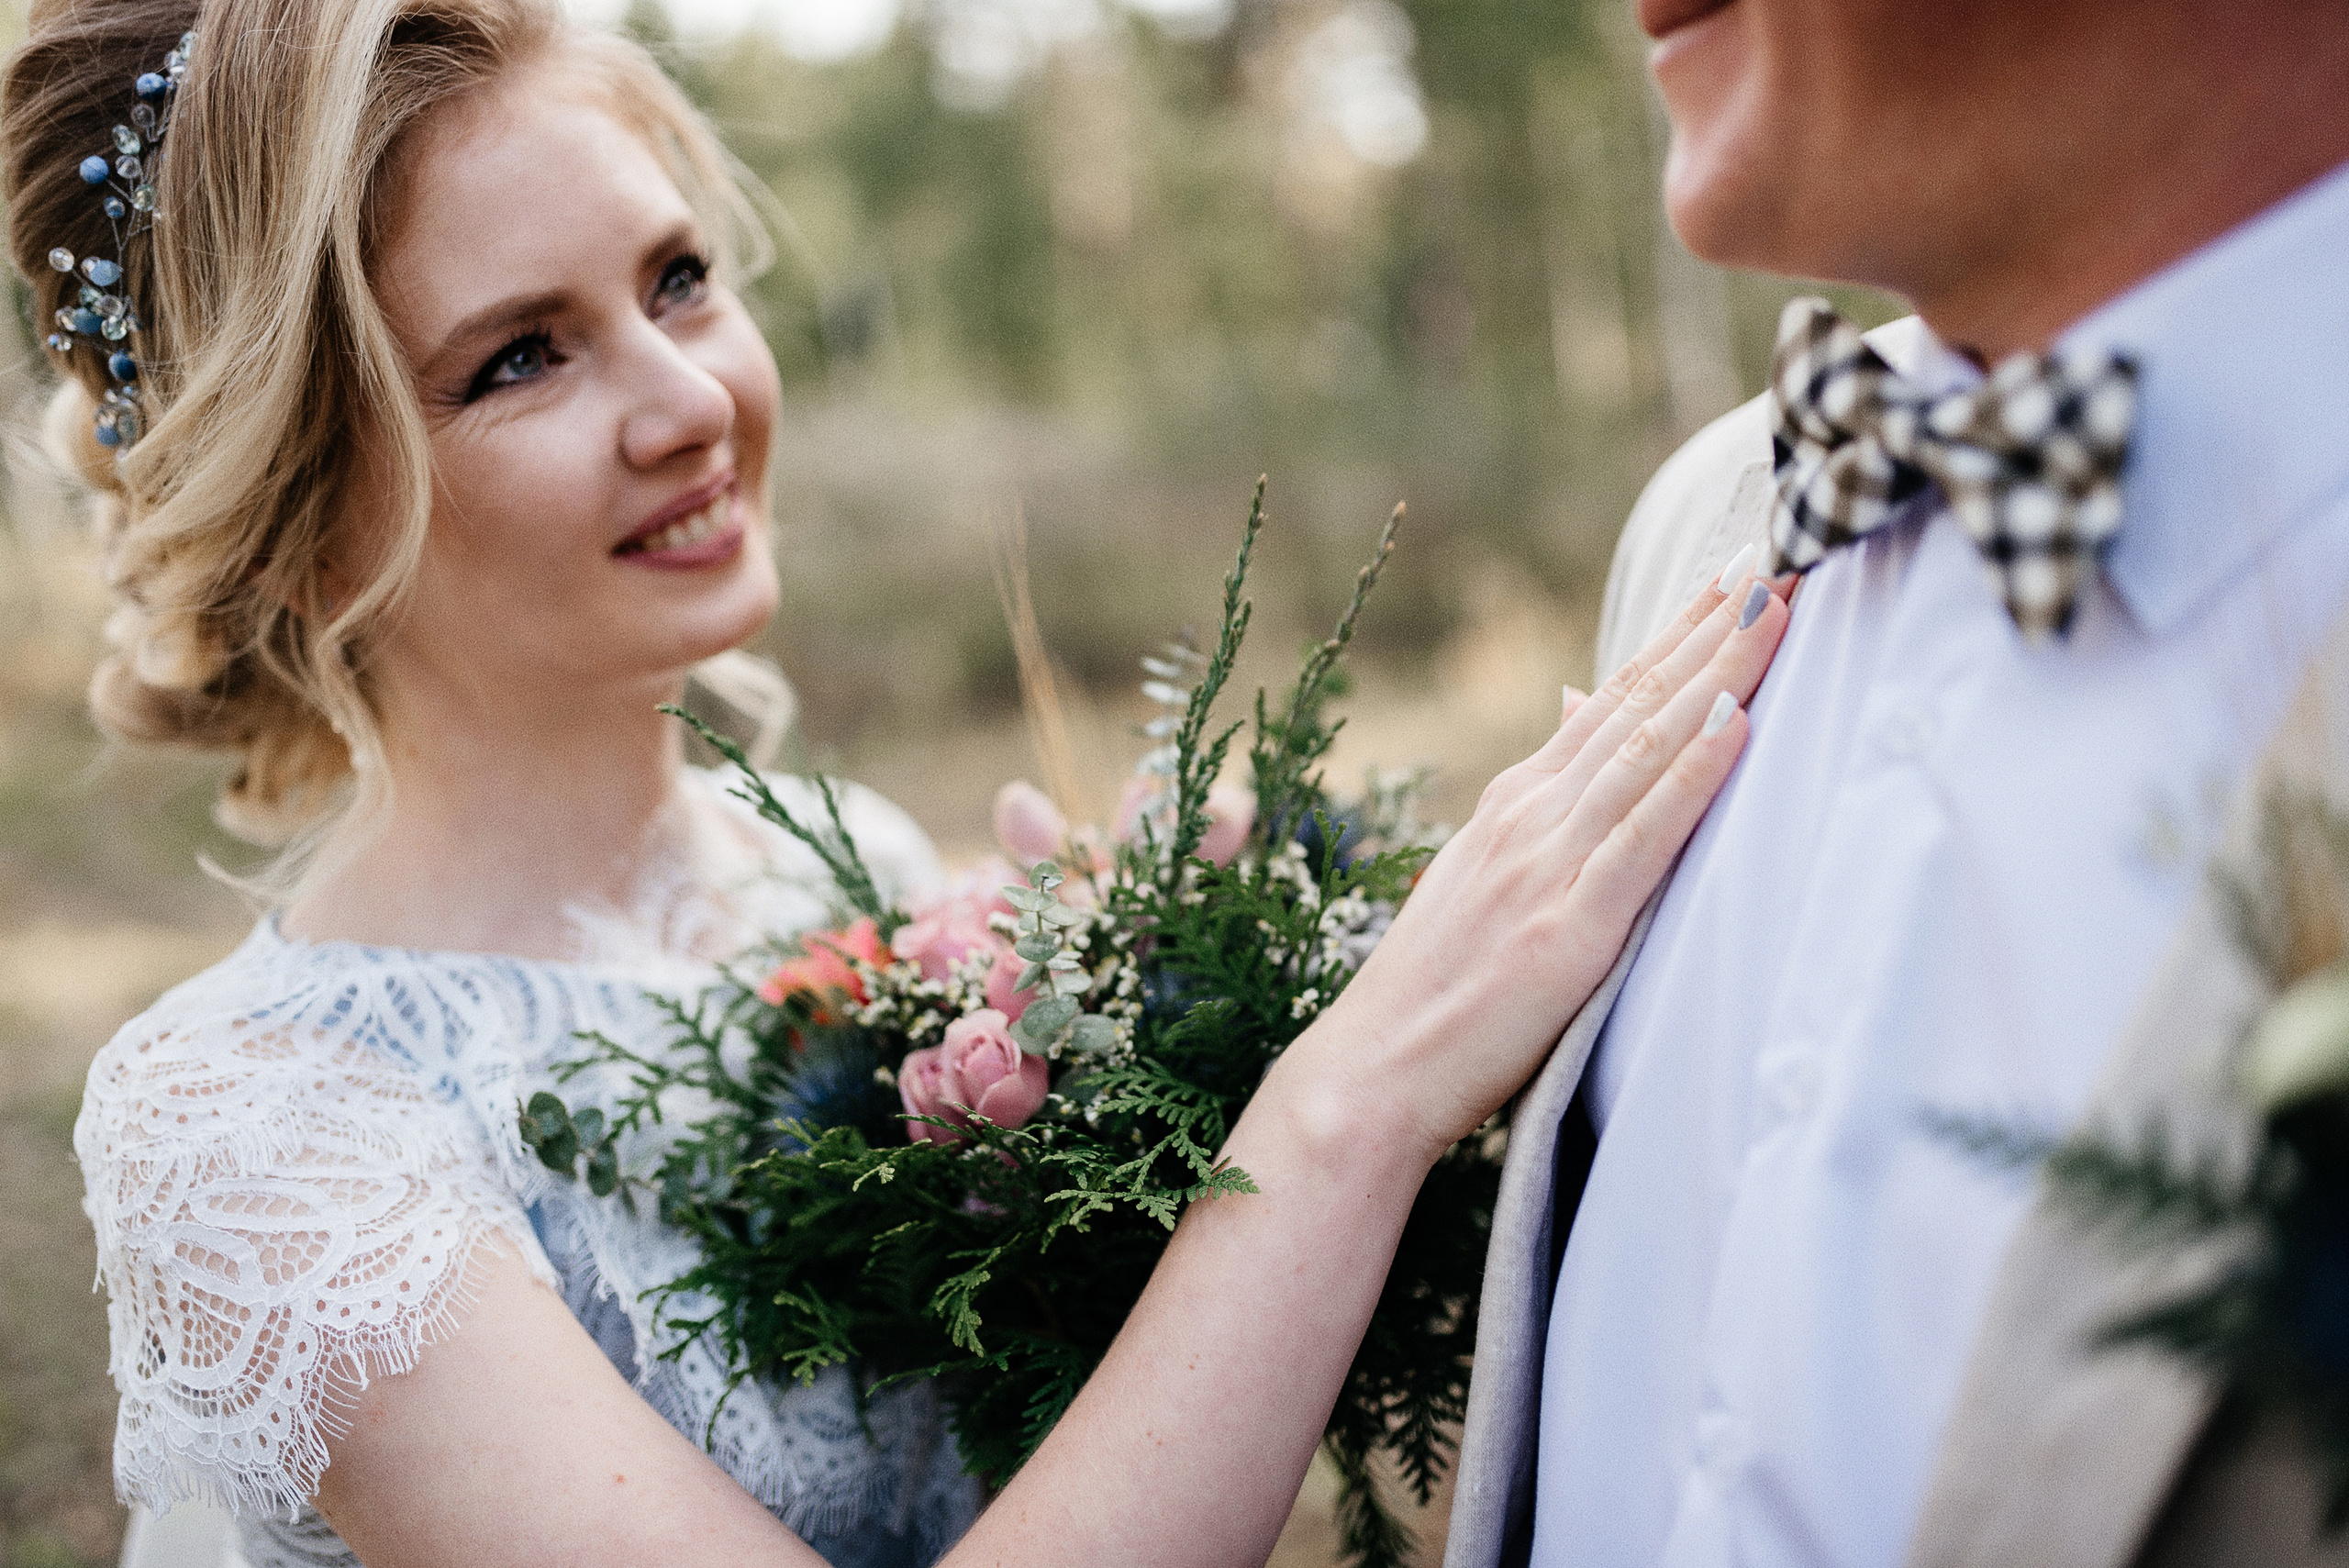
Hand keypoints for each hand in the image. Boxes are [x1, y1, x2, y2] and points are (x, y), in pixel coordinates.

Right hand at [1280, 568, 1792, 1166]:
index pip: (1611, 699)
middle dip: (1713, 628)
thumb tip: (1575, 707)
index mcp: (1514, 803)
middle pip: (1638, 702)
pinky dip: (1694, 772)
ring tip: (1774, 609)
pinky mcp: (1570, 924)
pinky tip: (1738, 721)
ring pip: (1648, 745)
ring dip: (1719, 672)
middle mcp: (1531, 814)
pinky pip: (1645, 835)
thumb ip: (1538, 801)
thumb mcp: (1480, 873)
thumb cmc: (1434, 986)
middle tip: (1780, 560)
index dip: (1677, 635)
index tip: (1736, 578)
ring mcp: (1548, 863)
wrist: (1372, 1067)